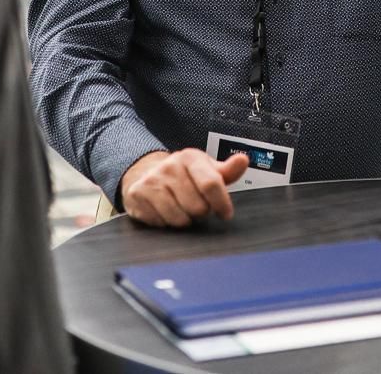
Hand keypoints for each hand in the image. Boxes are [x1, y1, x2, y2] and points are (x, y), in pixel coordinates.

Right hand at [119, 150, 248, 227]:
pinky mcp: (137, 195)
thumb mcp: (206, 170)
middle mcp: (169, 166)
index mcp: (190, 157)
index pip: (211, 184)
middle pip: (197, 207)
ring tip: (181, 209)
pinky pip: (160, 223)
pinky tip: (165, 212)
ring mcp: (151, 180)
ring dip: (184, 220)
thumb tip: (243, 160)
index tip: (225, 214)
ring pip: (179, 218)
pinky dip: (166, 223)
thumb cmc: (184, 176)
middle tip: (196, 207)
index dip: (222, 203)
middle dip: (200, 213)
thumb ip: (227, 170)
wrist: (147, 173)